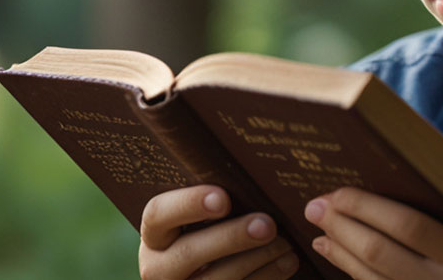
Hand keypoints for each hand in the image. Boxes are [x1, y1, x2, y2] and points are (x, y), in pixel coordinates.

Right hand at [138, 184, 299, 278]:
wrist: (212, 270)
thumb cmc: (214, 230)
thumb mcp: (203, 218)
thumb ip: (217, 200)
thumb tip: (252, 172)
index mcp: (155, 235)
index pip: (158, 214)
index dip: (189, 204)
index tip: (224, 199)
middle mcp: (158, 267)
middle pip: (188, 252)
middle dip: (231, 237)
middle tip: (267, 225)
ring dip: (256, 259)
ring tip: (285, 242)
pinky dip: (266, 276)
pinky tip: (288, 261)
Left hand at [304, 187, 442, 279]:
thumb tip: (406, 166)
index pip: (410, 227)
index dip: (367, 208)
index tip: (337, 191)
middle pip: (380, 252)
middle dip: (342, 225)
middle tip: (316, 204)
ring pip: (371, 277)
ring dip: (339, 250)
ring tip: (320, 226)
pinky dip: (349, 271)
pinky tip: (334, 252)